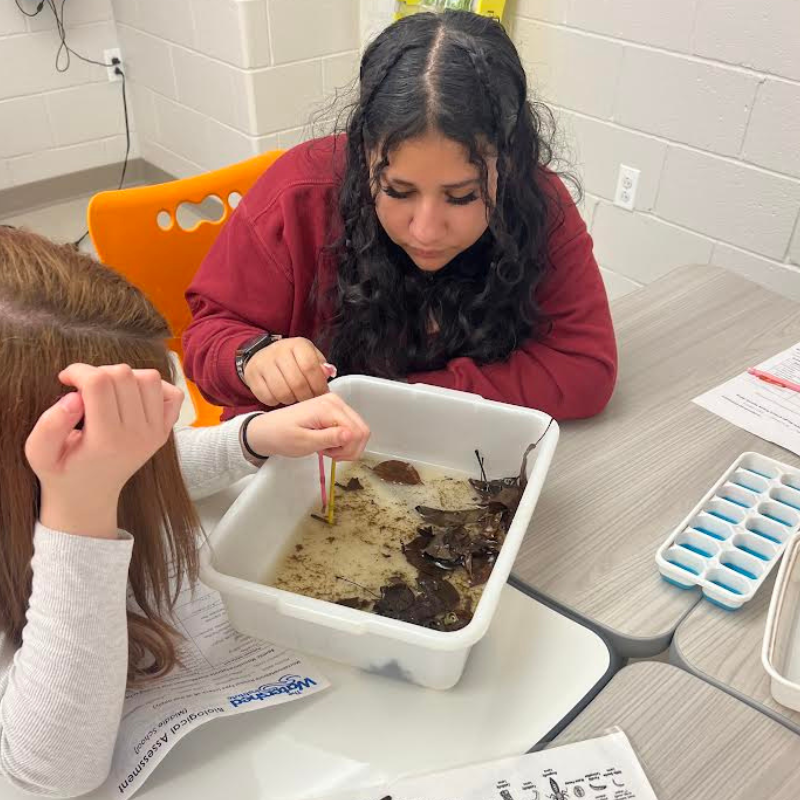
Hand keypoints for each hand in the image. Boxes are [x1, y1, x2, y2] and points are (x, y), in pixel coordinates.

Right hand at [25, 364, 183, 538]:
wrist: (89, 496)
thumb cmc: (62, 471)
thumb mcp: (38, 453)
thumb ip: (49, 425)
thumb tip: (74, 396)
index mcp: (106, 440)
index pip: (99, 383)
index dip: (77, 371)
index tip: (65, 379)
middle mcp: (137, 435)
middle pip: (124, 375)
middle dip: (98, 372)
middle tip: (84, 388)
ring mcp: (156, 433)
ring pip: (149, 378)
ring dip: (125, 376)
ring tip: (106, 391)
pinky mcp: (165, 431)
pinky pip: (172, 394)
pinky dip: (153, 387)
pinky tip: (130, 397)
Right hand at [243, 337, 330, 406]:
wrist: (263, 356)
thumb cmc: (293, 360)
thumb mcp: (310, 357)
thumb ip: (321, 366)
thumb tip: (329, 372)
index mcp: (297, 345)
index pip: (310, 368)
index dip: (318, 385)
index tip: (322, 394)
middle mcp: (279, 351)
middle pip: (297, 383)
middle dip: (307, 397)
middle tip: (309, 400)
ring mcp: (263, 363)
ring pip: (282, 393)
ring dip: (292, 400)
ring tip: (295, 397)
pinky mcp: (252, 375)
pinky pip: (268, 397)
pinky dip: (276, 402)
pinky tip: (280, 396)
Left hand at [244, 394, 369, 461]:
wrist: (267, 431)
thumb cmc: (282, 437)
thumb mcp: (304, 442)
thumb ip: (329, 438)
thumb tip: (351, 435)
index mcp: (329, 407)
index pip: (358, 432)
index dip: (349, 450)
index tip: (331, 456)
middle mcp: (336, 401)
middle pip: (362, 430)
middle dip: (350, 449)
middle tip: (330, 454)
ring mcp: (335, 405)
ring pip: (358, 431)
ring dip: (346, 446)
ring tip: (326, 449)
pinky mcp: (334, 410)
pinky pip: (350, 428)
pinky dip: (343, 441)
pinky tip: (328, 443)